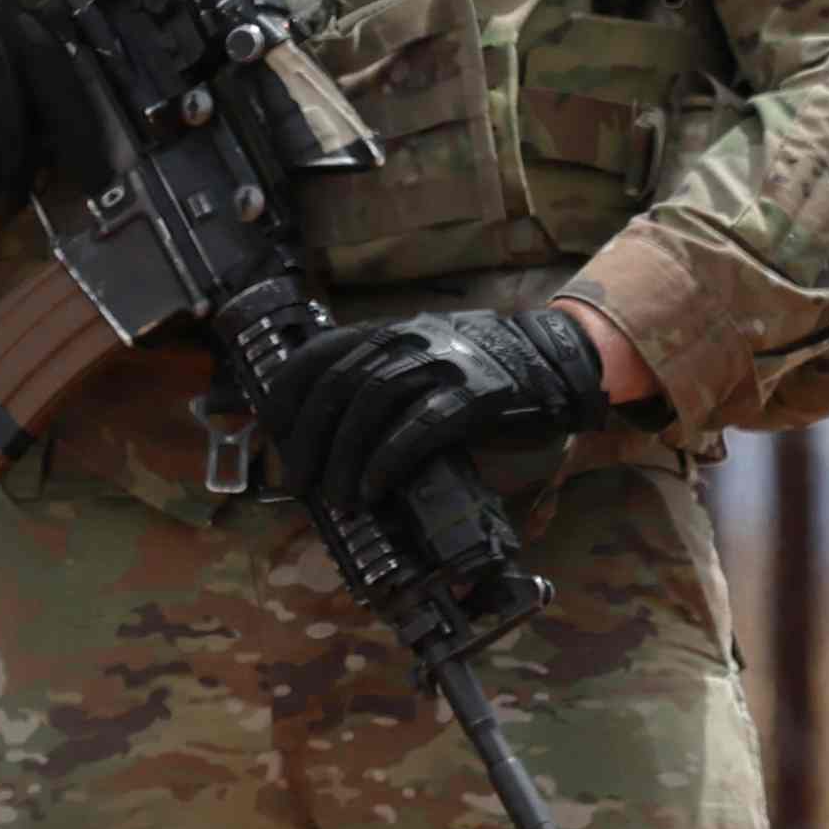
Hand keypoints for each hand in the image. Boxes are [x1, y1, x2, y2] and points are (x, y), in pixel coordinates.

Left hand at [262, 298, 609, 520]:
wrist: (557, 362)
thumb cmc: (478, 373)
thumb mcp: (420, 361)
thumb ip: (376, 381)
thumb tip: (320, 433)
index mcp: (390, 330)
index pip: (319, 354)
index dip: (287, 395)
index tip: (271, 433)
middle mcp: (411, 341)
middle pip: (340, 385)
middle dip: (310, 438)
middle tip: (299, 481)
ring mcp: (445, 365)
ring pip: (373, 405)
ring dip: (345, 458)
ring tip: (336, 497)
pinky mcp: (476, 396)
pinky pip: (419, 429)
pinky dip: (386, 462)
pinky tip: (372, 490)